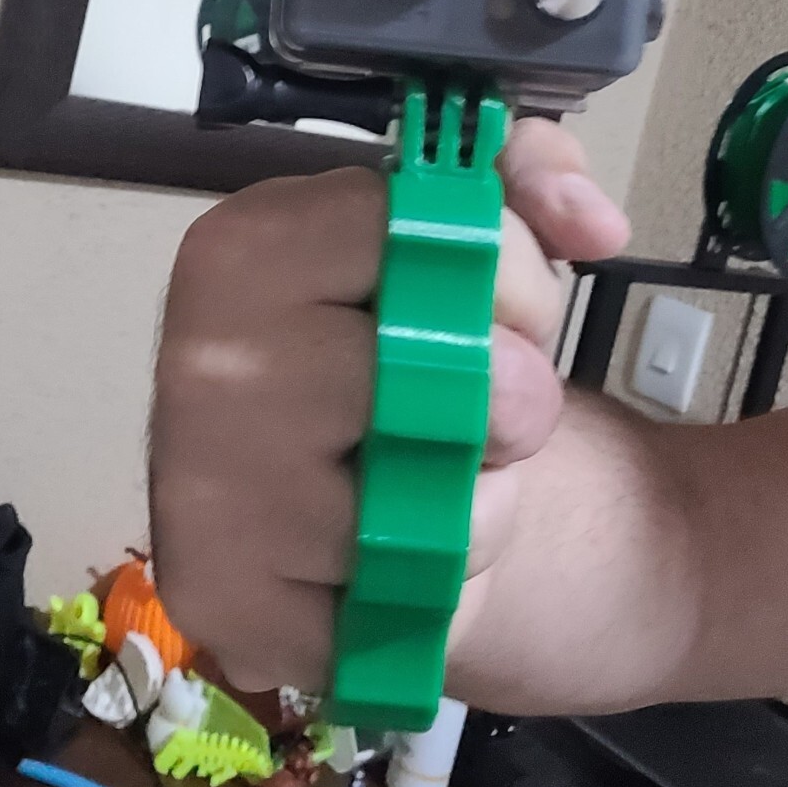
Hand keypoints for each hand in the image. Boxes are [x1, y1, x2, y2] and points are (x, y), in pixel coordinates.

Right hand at [149, 119, 628, 695]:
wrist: (349, 497)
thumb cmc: (410, 352)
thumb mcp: (474, 236)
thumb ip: (532, 178)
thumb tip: (594, 222)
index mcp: (243, 244)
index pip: (409, 231)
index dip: (506, 273)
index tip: (517, 305)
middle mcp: (198, 360)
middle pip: (423, 381)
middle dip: (507, 402)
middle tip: (498, 408)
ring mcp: (194, 490)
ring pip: (414, 509)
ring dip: (472, 508)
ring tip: (442, 485)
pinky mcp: (222, 603)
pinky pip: (385, 608)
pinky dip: (425, 595)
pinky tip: (395, 560)